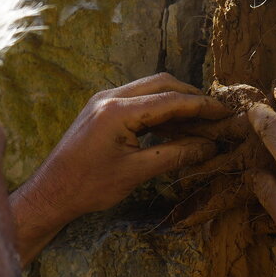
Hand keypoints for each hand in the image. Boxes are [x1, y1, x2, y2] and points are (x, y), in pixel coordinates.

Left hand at [10, 74, 228, 259]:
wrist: (51, 192)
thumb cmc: (89, 186)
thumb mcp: (136, 173)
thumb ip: (175, 155)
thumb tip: (208, 148)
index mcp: (118, 111)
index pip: (170, 100)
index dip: (201, 106)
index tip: (225, 112)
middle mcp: (110, 97)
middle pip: (162, 84)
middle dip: (191, 96)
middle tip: (216, 113)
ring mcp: (104, 100)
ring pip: (150, 89)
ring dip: (176, 102)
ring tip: (200, 121)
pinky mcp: (101, 109)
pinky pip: (138, 100)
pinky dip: (159, 109)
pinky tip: (174, 127)